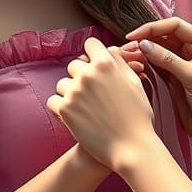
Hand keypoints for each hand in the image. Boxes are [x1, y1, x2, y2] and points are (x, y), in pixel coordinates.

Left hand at [48, 38, 156, 170]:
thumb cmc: (138, 117)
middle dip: (82, 75)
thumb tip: (110, 50)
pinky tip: (73, 114)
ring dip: (71, 92)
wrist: (131, 147)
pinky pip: (53, 101)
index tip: (94, 63)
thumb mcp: (135, 84)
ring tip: (85, 107)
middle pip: (74, 65)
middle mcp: (87, 75)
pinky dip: (60, 107)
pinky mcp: (64, 110)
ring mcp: (74, 92)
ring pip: (63, 83)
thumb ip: (121, 63)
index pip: (90, 44)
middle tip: (93, 93)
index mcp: (106, 65)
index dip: (93, 53)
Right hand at [121, 17, 191, 158]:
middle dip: (146, 39)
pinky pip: (156, 64)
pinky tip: (135, 64)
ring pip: (158, 49)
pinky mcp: (173, 76)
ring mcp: (182, 62)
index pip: (175, 26)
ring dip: (144, 51)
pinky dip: (146, 63)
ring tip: (129, 55)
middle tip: (128, 46)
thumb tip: (144, 44)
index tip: (135, 36)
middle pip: (165, 36)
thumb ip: (168, 60)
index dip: (154, 28)